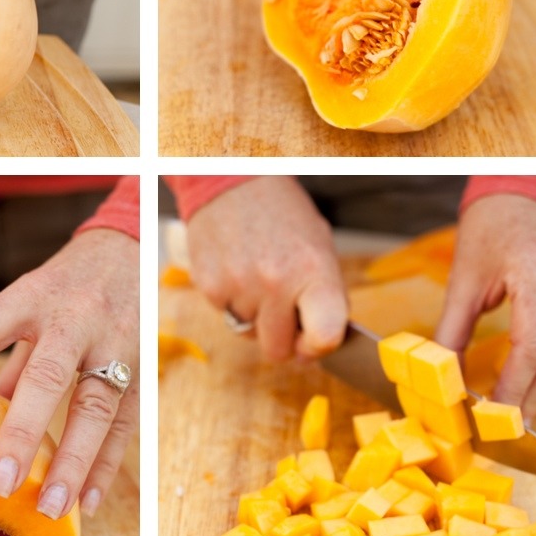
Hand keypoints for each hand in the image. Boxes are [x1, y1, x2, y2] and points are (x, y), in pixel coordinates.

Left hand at [0, 229, 138, 519]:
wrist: (127, 249)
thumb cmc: (63, 283)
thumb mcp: (24, 301)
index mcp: (29, 298)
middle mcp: (72, 318)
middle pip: (47, 375)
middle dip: (22, 431)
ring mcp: (113, 342)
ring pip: (96, 404)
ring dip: (73, 460)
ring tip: (49, 507)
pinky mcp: (142, 365)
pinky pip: (125, 420)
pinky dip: (106, 465)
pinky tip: (87, 503)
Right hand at [185, 177, 347, 359]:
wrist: (233, 184)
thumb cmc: (282, 215)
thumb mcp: (320, 247)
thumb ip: (325, 296)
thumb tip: (323, 342)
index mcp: (314, 271)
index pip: (325, 337)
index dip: (319, 348)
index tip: (313, 341)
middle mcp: (276, 282)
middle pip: (279, 350)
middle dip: (282, 338)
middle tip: (282, 310)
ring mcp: (239, 286)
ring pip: (249, 334)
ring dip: (255, 316)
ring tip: (257, 277)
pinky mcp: (210, 286)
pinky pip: (226, 315)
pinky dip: (232, 302)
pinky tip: (237, 271)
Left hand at [435, 194, 535, 418]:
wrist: (515, 200)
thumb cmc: (486, 232)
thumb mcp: (461, 280)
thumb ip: (451, 330)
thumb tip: (439, 374)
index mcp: (534, 270)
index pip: (532, 342)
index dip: (514, 383)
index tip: (494, 411)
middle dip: (534, 395)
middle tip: (510, 424)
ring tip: (519, 412)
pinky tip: (531, 381)